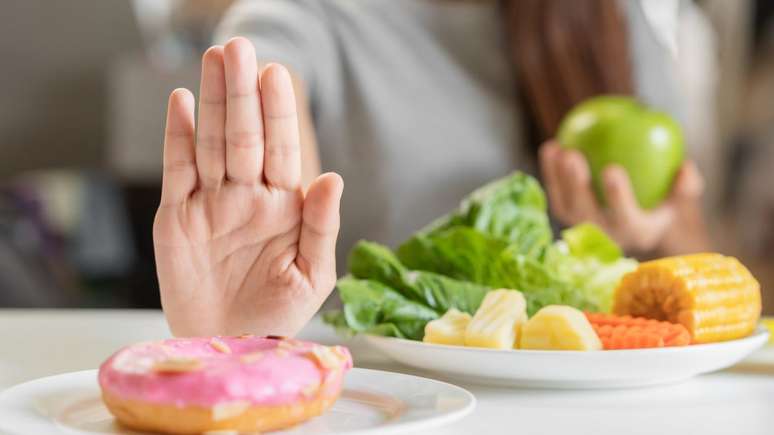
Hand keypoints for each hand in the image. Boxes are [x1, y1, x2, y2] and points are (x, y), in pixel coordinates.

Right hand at [153, 38, 342, 336]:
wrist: (229, 346)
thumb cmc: (277, 314)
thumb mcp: (312, 276)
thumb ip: (322, 226)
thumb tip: (333, 177)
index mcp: (284, 206)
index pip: (282, 149)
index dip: (278, 113)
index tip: (277, 75)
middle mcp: (247, 196)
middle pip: (244, 136)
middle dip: (242, 94)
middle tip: (240, 49)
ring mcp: (211, 203)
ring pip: (211, 143)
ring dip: (213, 102)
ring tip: (215, 60)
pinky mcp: (177, 217)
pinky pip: (178, 170)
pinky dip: (178, 137)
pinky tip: (183, 103)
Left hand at [539, 141, 709, 255]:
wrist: (636, 215)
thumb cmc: (662, 198)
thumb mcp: (680, 196)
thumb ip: (686, 185)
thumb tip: (686, 167)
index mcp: (636, 232)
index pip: (625, 217)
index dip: (617, 196)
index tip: (612, 167)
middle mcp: (606, 235)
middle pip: (586, 213)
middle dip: (576, 186)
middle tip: (573, 155)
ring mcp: (583, 227)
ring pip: (565, 205)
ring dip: (557, 178)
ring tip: (557, 148)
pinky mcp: (567, 216)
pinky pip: (556, 194)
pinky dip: (550, 172)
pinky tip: (551, 146)